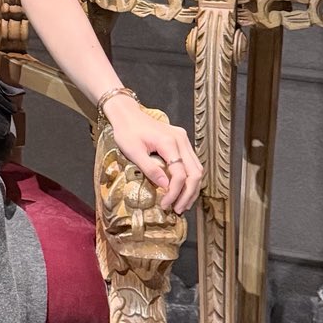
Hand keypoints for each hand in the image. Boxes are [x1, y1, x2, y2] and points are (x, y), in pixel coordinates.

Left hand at [106, 96, 203, 213]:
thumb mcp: (133, 151)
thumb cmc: (126, 131)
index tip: (165, 205)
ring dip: (191, 188)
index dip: (175, 192)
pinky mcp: (181, 141)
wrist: (127, 113)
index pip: (180, 174)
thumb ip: (150, 168)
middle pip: (195, 172)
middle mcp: (181, 140)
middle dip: (188, 194)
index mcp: (169, 142)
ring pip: (197, 168)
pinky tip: (182, 190)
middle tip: (179, 210)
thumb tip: (165, 187)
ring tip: (182, 204)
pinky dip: (189, 178)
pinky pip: (191, 163)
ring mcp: (183, 139)